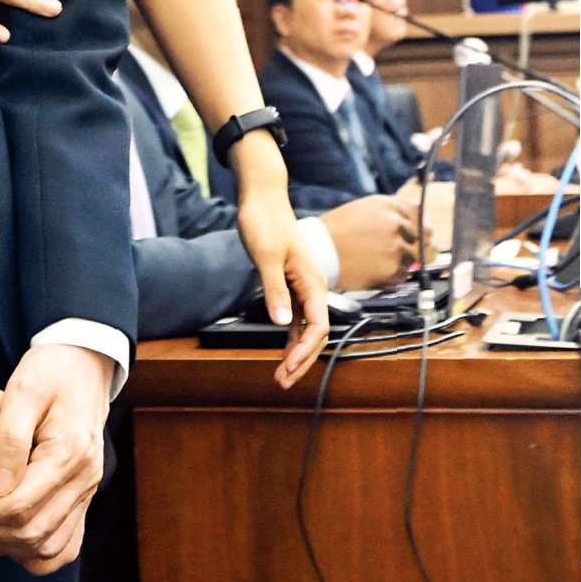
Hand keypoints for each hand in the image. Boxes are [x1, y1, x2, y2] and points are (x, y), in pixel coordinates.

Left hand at [0, 344, 112, 575]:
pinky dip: (31, 549)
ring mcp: (87, 490)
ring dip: (5, 547)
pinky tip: (0, 534)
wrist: (84, 362)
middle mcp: (85, 479)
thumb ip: (8, 439)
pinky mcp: (83, 494)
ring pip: (50, 549)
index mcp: (70, 454)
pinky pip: (64, 543)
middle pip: (32, 534)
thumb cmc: (50, 370)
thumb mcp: (23, 389)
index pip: (19, 506)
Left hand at [234, 166, 329, 387]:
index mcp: (313, 281)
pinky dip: (290, 336)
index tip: (289, 367)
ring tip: (282, 375)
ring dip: (296, 352)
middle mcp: (313, 287)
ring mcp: (303, 287)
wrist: (263, 199)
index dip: (305, 350)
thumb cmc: (265, 222)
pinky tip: (283, 352)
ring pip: (306, 328)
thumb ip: (275, 289)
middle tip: (283, 381)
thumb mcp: (266, 256)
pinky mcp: (290, 284)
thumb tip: (283, 323)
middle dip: (302, 359)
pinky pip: (297, 317)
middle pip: (315, 333)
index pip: (317, 326)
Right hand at [321, 195, 418, 288]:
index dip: (417, 224)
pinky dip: (395, 275)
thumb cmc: (336, 230)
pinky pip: (405, 273)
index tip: (415, 232)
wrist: (320, 251)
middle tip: (405, 250)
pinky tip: (377, 270)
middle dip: (418, 243)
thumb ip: (389, 213)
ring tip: (383, 261)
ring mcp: (397, 246)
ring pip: (418, 256)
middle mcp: (396, 223)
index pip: (419, 212)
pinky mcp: (393, 268)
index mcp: (388, 205)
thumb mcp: (363, 210)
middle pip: (425, 234)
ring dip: (406, 260)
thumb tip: (411, 224)